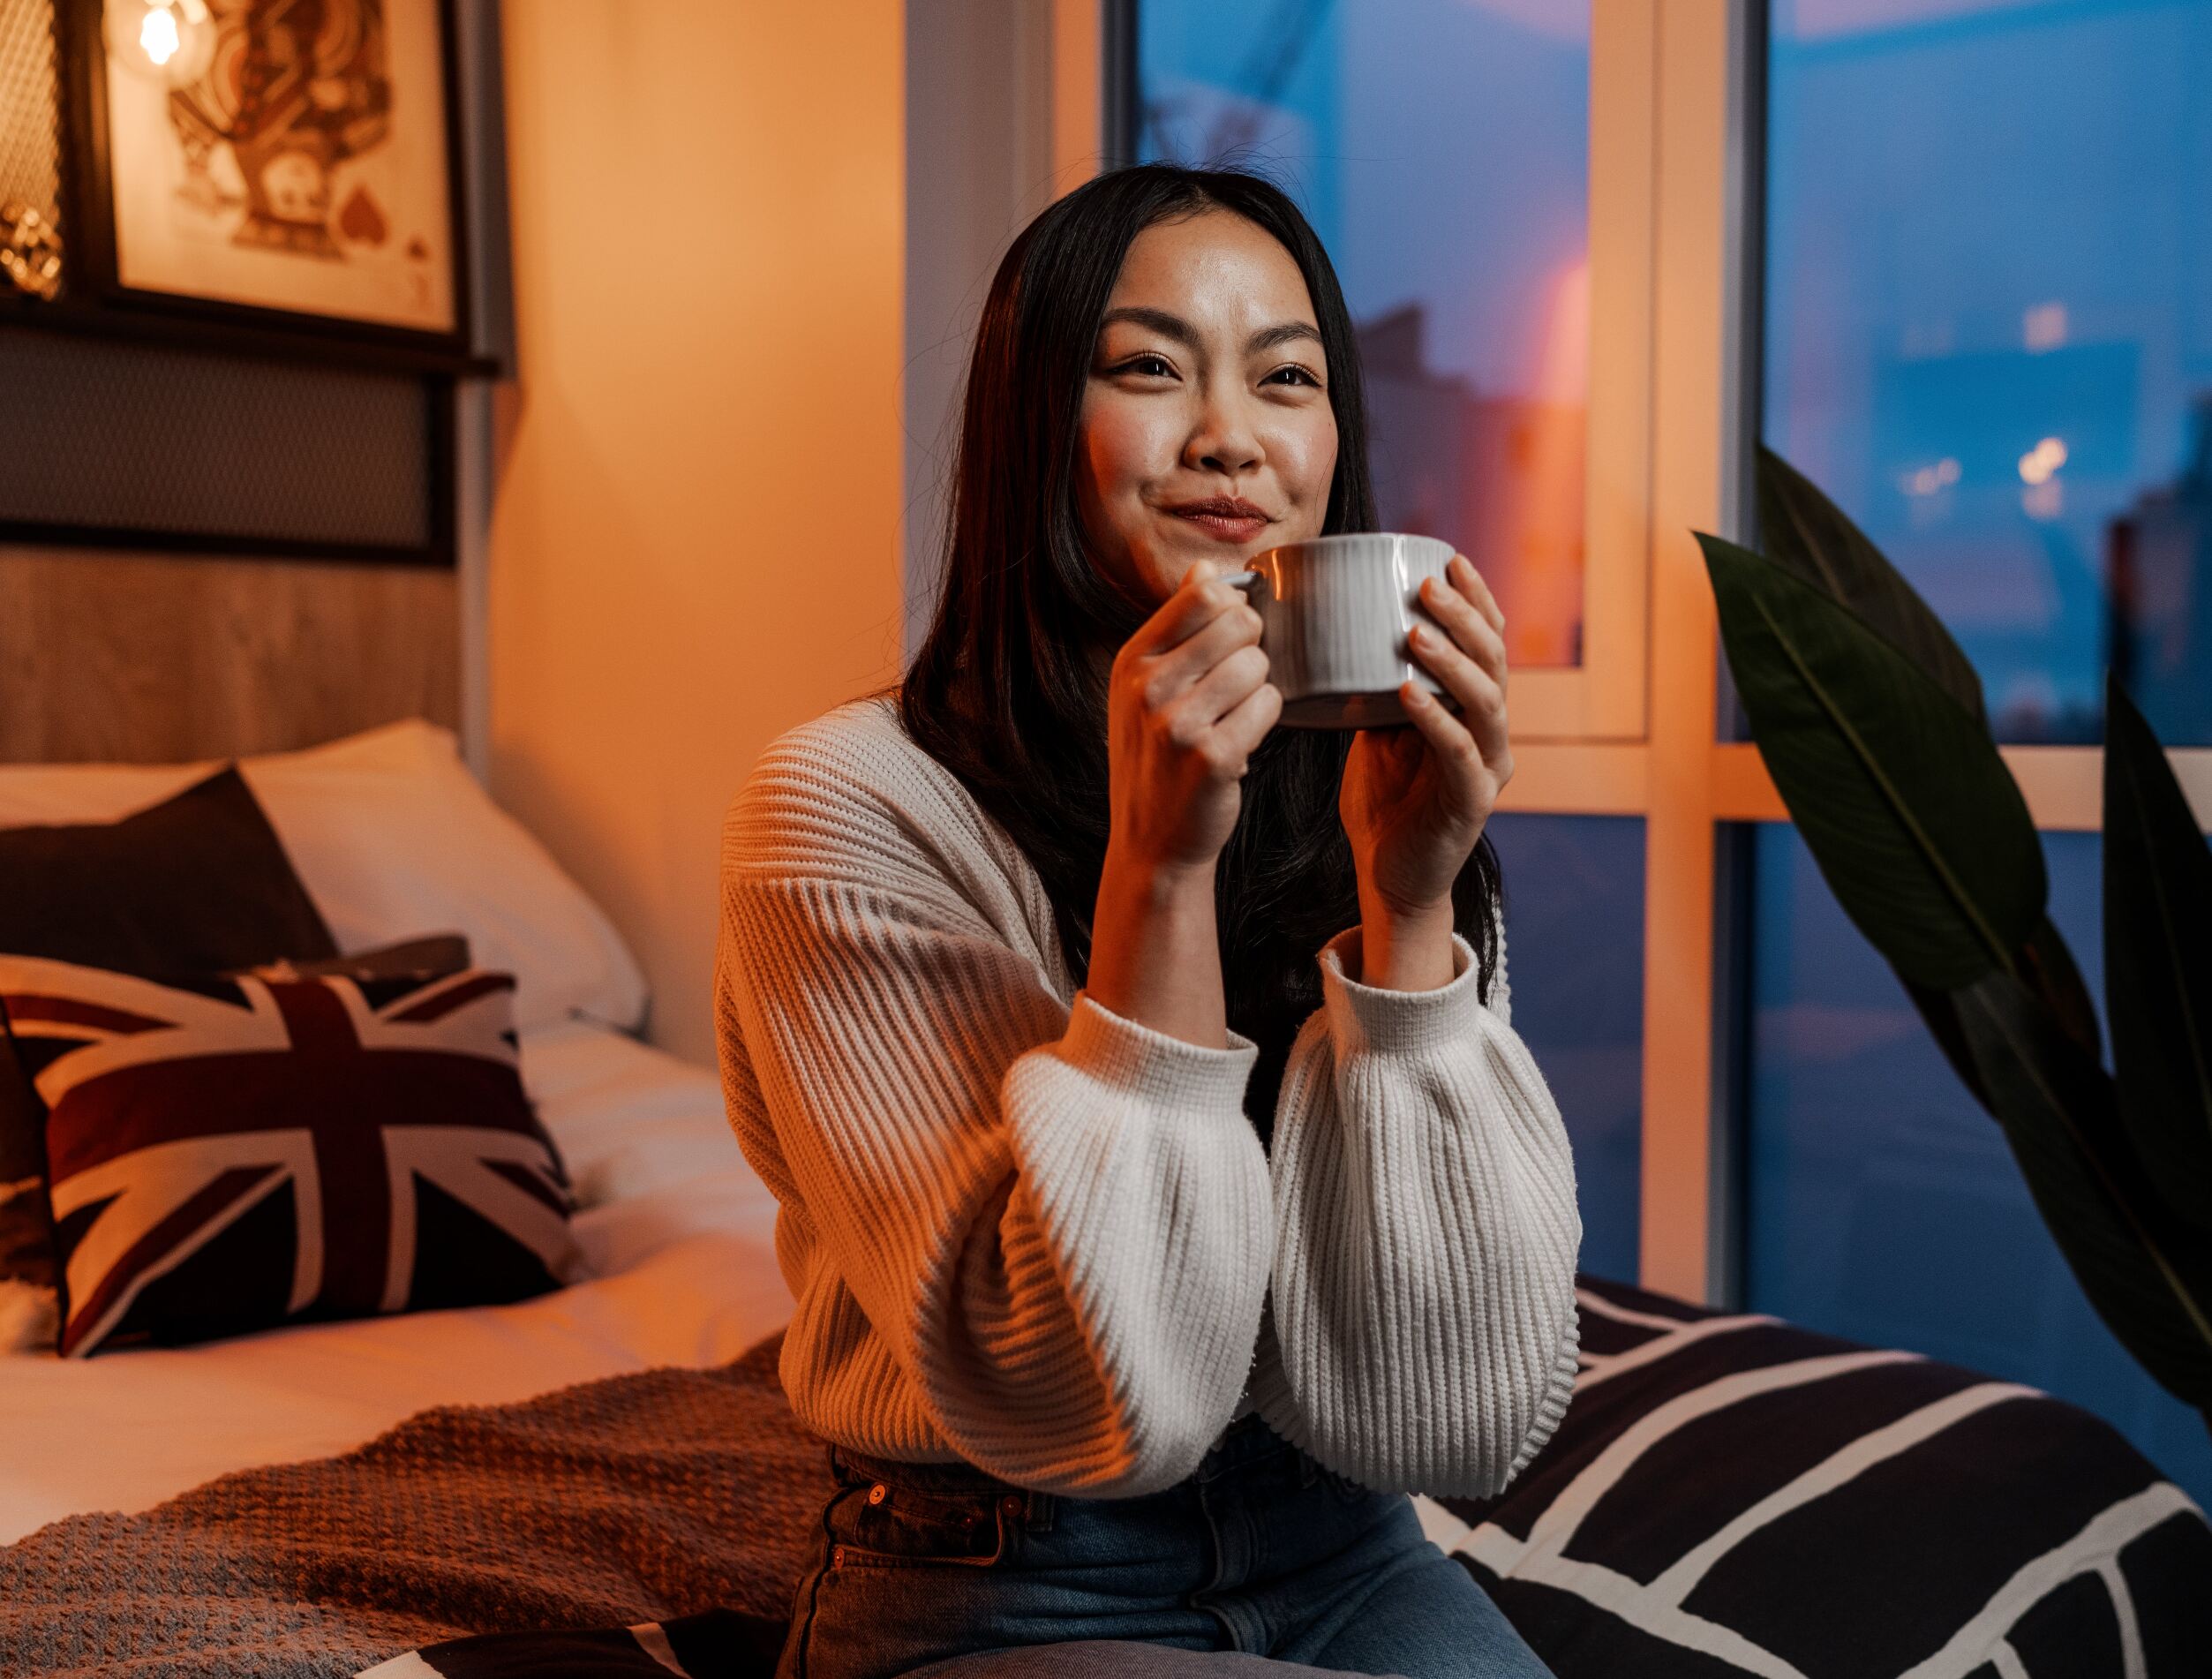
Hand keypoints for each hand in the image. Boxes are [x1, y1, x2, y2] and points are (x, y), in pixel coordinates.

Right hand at [1106, 558, 1282, 875]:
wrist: (1152, 842)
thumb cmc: (1158, 757)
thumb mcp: (1147, 688)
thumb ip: (1178, 626)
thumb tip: (1207, 567)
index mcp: (1133, 661)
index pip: (1202, 594)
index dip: (1233, 609)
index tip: (1230, 639)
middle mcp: (1148, 687)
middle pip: (1240, 623)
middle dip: (1251, 650)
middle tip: (1234, 687)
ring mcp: (1177, 723)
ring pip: (1258, 665)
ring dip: (1259, 691)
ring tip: (1233, 719)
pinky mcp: (1212, 756)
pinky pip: (1269, 706)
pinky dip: (1265, 722)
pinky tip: (1240, 743)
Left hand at [1340, 554, 1512, 924]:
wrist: (1388, 876)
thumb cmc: (1385, 802)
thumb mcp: (1378, 732)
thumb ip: (1375, 689)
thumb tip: (1339, 635)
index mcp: (1475, 711)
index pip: (1489, 644)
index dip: (1477, 601)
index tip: (1450, 559)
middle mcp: (1492, 734)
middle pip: (1494, 662)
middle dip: (1465, 618)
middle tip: (1427, 586)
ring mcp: (1487, 768)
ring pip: (1487, 701)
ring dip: (1452, 661)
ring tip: (1416, 633)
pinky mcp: (1471, 803)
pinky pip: (1461, 753)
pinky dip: (1436, 719)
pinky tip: (1407, 694)